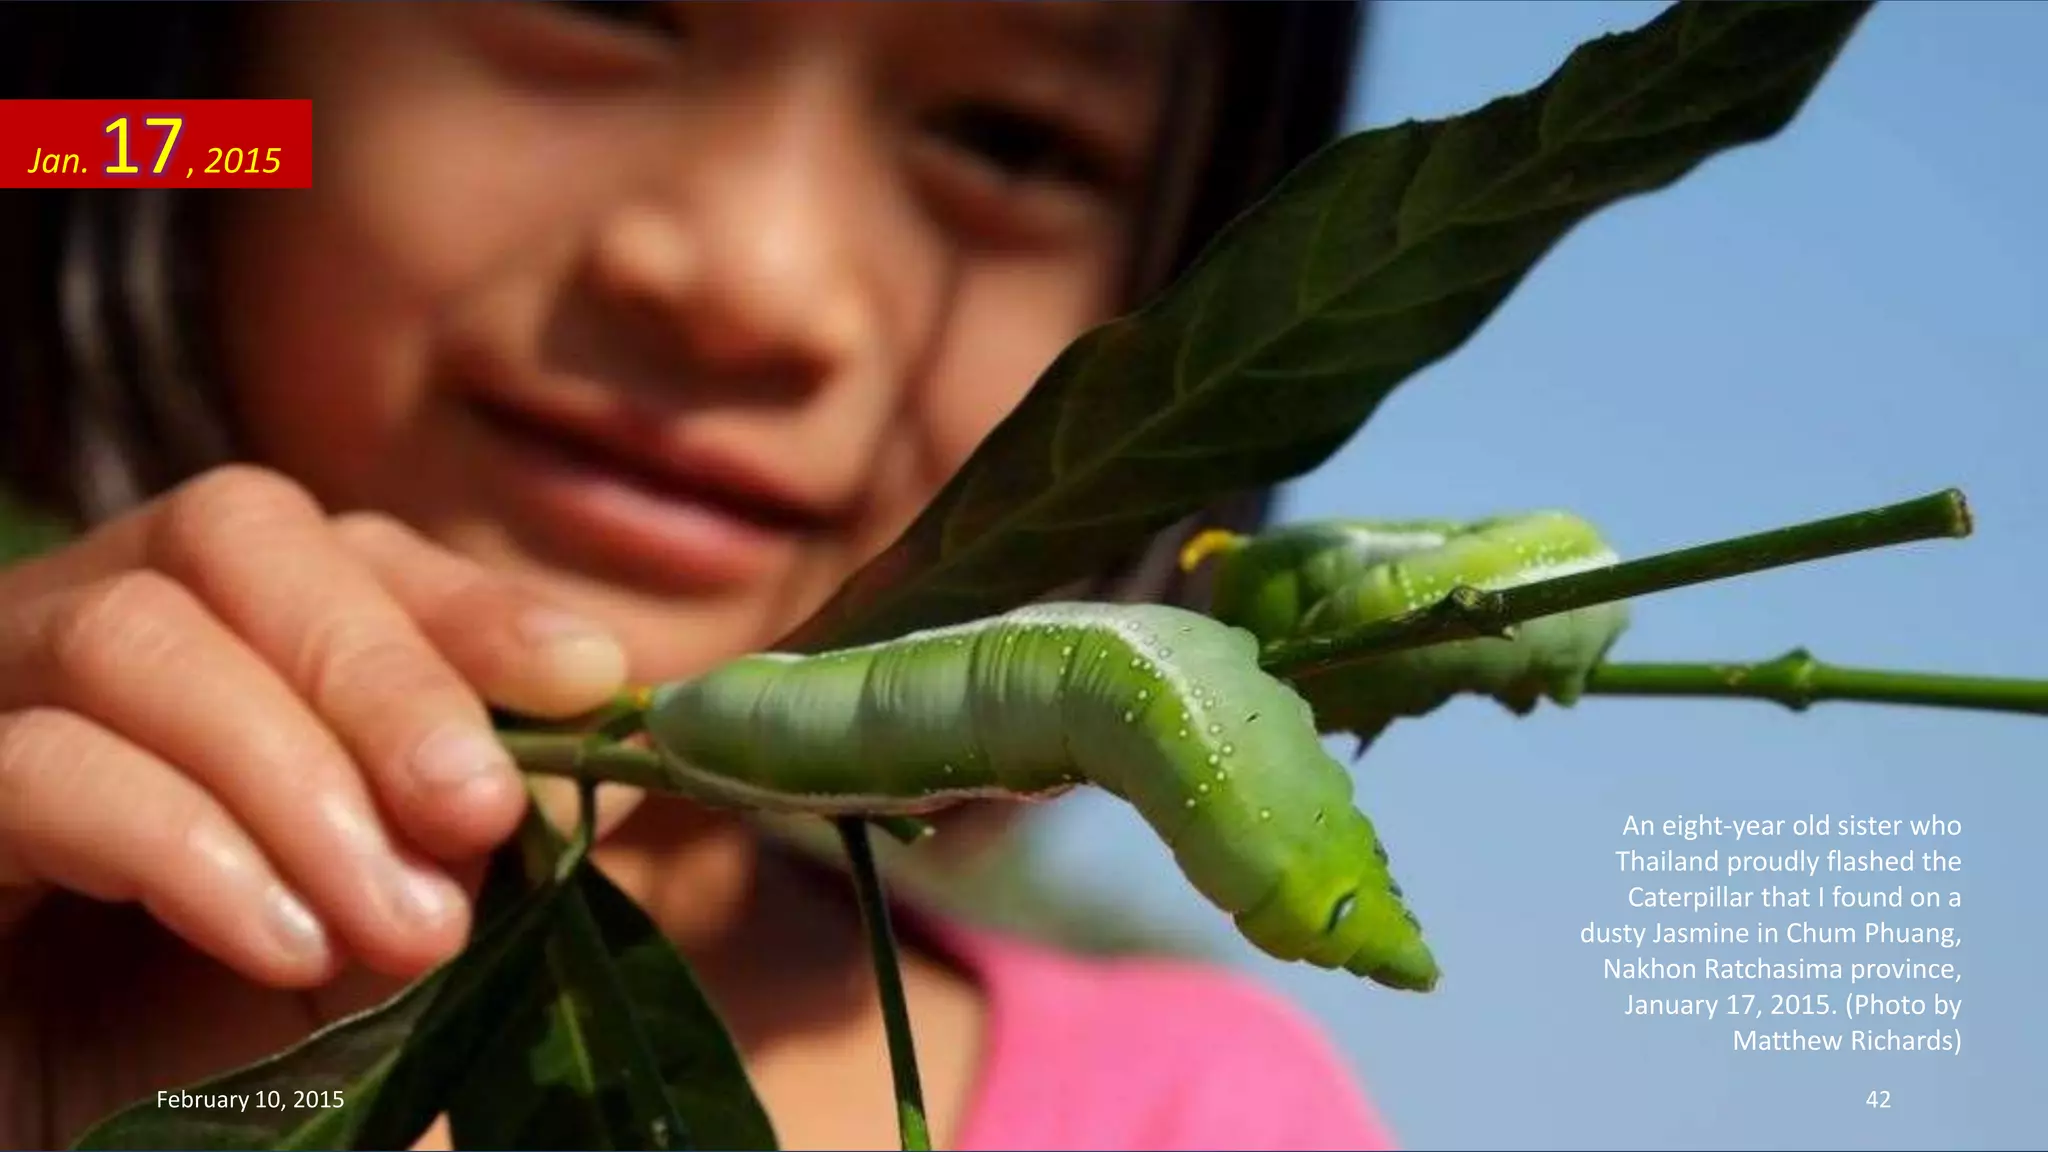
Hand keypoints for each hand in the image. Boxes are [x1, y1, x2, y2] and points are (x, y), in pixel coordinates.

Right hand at [0, 465, 628, 983]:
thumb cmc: (226, 1055)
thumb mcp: (386, 927)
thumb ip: (482, 831)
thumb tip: (626, 742)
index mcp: (212, 638)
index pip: (340, 545)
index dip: (470, 602)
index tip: (590, 678)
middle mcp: (82, 634)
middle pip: (234, 532)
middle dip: (386, 674)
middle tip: (479, 813)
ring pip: (134, 636)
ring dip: (301, 781)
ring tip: (400, 928)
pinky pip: (38, 768)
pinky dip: (190, 849)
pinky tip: (284, 949)